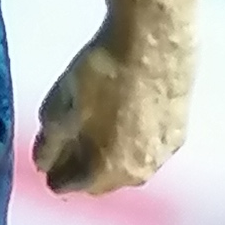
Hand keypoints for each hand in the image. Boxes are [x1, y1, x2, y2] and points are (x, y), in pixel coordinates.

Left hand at [33, 23, 190, 195]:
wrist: (156, 39)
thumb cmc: (101, 72)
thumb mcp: (60, 106)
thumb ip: (49, 142)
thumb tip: (44, 163)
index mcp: (105, 171)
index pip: (69, 186)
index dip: (53, 173)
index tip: (46, 158)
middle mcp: (138, 173)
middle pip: (102, 181)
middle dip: (83, 168)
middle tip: (69, 143)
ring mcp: (163, 154)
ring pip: (129, 166)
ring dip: (111, 156)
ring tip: (98, 128)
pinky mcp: (180, 130)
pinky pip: (149, 148)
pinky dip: (133, 140)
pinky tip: (126, 117)